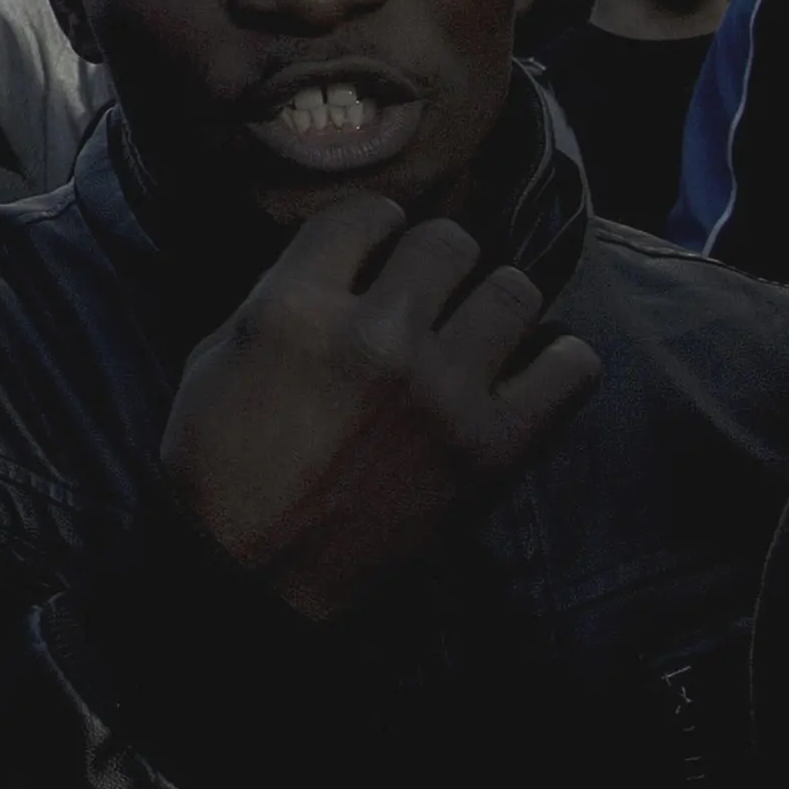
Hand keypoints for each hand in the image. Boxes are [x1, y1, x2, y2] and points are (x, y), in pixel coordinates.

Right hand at [159, 194, 599, 620]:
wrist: (252, 576)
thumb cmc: (221, 467)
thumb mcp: (217, 357)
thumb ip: (282, 297)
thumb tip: (344, 263)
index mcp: (296, 309)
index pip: (366, 213)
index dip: (373, 230)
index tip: (376, 253)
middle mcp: (377, 338)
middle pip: (448, 241)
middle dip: (434, 262)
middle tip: (425, 296)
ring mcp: (443, 393)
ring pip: (514, 290)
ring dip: (490, 304)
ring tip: (474, 332)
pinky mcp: (493, 449)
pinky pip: (571, 367)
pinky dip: (555, 363)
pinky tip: (523, 374)